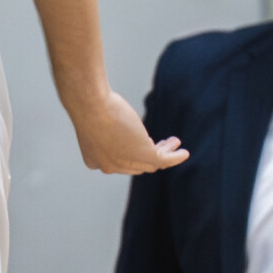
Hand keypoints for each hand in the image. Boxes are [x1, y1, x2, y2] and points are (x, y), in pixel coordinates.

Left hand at [69, 89, 186, 177]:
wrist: (91, 105)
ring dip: (165, 153)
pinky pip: (163, 160)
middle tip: (161, 143)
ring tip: (173, 141)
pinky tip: (183, 152)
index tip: (143, 143)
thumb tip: (111, 114)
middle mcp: (110, 167)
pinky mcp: (144, 155)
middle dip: (151, 154)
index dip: (132, 155)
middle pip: (137, 165)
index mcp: (95, 160)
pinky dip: (175, 157)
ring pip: (151, 162)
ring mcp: (127, 163)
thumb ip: (103, 124)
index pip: (118, 163)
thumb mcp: (94, 118)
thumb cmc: (89, 105)